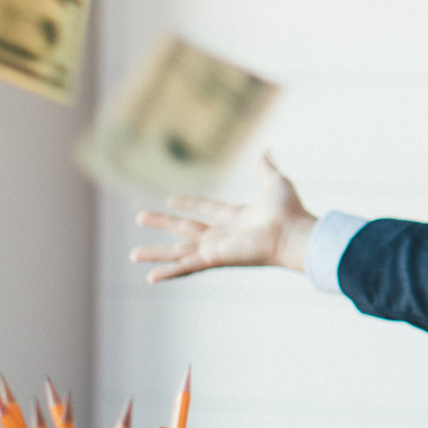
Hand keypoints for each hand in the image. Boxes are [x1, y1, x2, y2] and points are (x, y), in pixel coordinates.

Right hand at [129, 154, 316, 283]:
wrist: (295, 232)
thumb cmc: (290, 211)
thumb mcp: (275, 182)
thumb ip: (266, 168)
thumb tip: (266, 149)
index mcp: (236, 217)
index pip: (206, 209)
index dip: (188, 203)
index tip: (170, 200)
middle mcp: (224, 234)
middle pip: (186, 229)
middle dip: (162, 224)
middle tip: (139, 217)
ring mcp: (218, 248)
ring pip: (179, 251)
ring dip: (156, 253)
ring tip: (132, 254)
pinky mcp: (216, 259)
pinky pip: (187, 266)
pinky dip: (169, 272)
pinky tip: (150, 277)